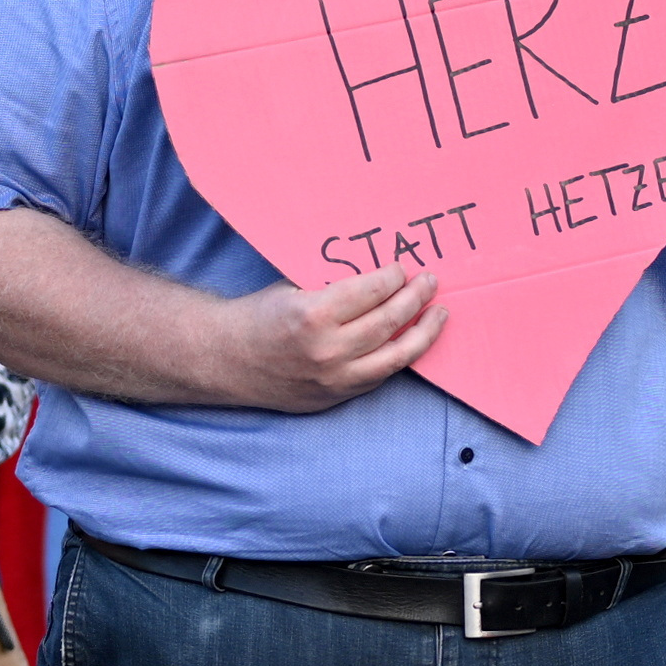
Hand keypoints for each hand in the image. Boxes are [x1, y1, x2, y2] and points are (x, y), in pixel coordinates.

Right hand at [206, 264, 444, 411]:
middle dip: (416, 298)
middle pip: (389, 321)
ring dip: (423, 332)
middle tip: (430, 283)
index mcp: (313, 314)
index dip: (394, 277)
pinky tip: (412, 341)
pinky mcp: (335, 397)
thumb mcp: (292, 289)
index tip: (403, 269)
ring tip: (439, 314)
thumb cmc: (258, 317)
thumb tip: (379, 277)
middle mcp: (327, 350)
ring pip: (395, 355)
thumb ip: (334, 288)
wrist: (226, 361)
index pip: (372, 291)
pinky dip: (400, 356)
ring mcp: (334, 379)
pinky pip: (379, 376)